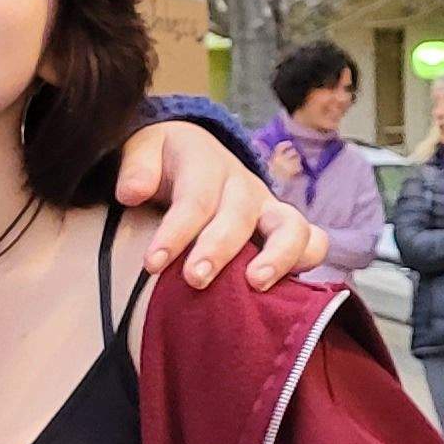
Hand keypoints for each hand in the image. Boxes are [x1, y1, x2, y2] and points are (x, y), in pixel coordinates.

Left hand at [117, 123, 327, 287]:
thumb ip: (137, 168)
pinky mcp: (284, 228)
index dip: (175, 231)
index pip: (195, 197)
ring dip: (277, 256)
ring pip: (290, 225)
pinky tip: (288, 292)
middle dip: (218, 248)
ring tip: (255, 285)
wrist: (191, 152)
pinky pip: (313, 241)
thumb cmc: (162, 163)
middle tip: (195, 279)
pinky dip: (307, 262)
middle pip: (238, 214)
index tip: (152, 263)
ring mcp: (268, 207)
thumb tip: (131, 193)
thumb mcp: (142, 151)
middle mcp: (242, 184)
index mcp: (205, 162)